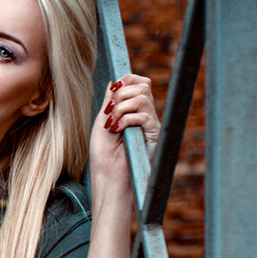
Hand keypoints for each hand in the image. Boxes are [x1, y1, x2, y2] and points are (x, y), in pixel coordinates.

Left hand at [88, 73, 159, 194]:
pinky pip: (143, 116)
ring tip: (112, 125)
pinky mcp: (154, 135)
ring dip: (121, 109)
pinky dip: (126, 120)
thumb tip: (114, 82)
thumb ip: (109, 102)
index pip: (139, 83)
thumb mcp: (102, 122)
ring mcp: (150, 124)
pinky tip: (117, 130)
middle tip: (110, 114)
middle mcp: (145, 115)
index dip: (127, 80)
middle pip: (143, 86)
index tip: (113, 90)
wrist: (108, 177)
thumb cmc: (103, 155)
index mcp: (133, 111)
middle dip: (121, 95)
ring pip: (142, 98)